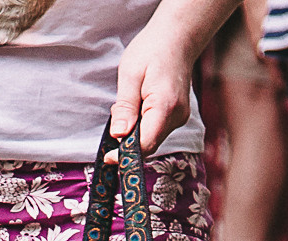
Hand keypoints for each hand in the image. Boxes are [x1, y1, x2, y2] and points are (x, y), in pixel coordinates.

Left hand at [111, 26, 195, 155]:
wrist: (177, 38)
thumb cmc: (152, 51)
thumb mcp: (130, 75)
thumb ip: (125, 108)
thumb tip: (118, 135)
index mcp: (165, 107)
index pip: (145, 144)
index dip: (125, 154)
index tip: (108, 156)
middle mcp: (177, 116)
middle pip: (148, 145)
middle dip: (127, 139)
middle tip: (117, 112)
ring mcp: (180, 117)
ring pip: (151, 138)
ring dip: (133, 130)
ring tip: (130, 101)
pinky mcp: (177, 116)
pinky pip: (155, 129)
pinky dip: (141, 124)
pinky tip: (138, 103)